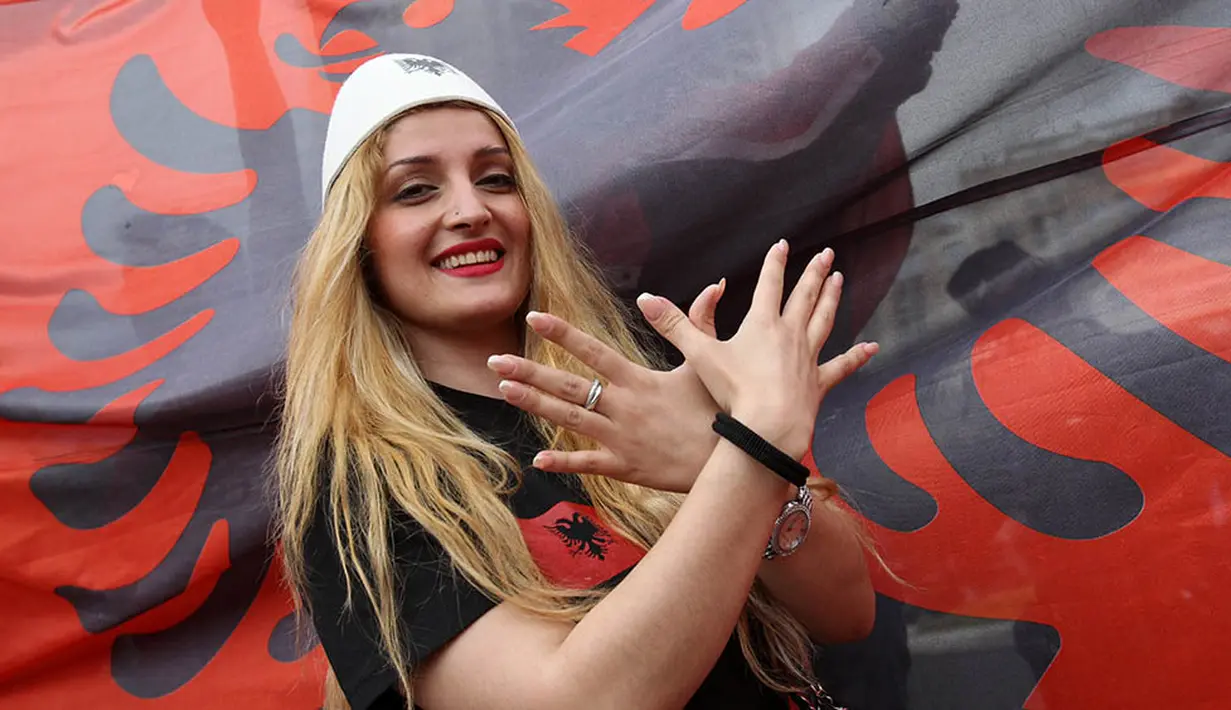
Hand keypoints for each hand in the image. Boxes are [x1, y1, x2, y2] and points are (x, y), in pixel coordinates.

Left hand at [487, 284, 727, 492]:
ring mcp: (620, 438)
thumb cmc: (723, 409)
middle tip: (495, 360)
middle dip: (529, 371)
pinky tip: (536, 459)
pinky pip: (588, 463)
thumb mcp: (709, 364)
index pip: (594, 351)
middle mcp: (623, 407)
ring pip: (569, 420)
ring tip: (504, 390)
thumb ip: (700, 323)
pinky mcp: (625, 467)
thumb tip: (714, 284)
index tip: (535, 317)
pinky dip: (562, 462)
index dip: (563, 334)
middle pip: (568, 386)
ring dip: (534, 405)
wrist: (735, 460)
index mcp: (638, 380)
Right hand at [637, 242, 877, 459]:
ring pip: (824, 321)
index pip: (770, 284)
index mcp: (762, 324)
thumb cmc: (734, 392)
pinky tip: (873, 348)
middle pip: (804, 296)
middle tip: (828, 255)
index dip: (775, 263)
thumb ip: (673, 324)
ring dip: (832, 300)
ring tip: (840, 282)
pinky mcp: (819, 383)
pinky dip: (857, 357)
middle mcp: (790, 335)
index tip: (783, 245)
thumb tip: (645, 298)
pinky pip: (841, 366)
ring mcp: (808, 358)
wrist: (768, 426)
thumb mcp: (699, 354)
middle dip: (814, 273)